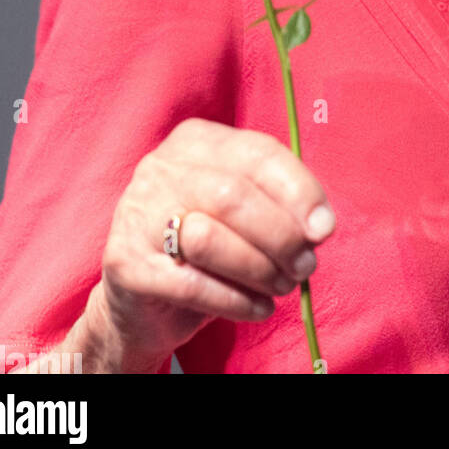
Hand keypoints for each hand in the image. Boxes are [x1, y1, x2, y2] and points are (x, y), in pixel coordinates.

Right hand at [84, 118, 335, 370]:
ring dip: (259, 269)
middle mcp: (161, 166)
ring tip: (283, 286)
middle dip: (280, 236)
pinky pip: (191, 284)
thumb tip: (320, 226)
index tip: (324, 228)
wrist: (143, 299)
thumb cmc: (206, 243)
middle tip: (306, 266)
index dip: (298, 191)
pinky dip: (236, 300)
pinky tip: (259, 308)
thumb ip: (280, 205)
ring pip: (209, 239)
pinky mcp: (124, 261)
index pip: (257, 153)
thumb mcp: (244, 210)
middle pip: (234, 195)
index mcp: (196, 140)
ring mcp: (137, 212)